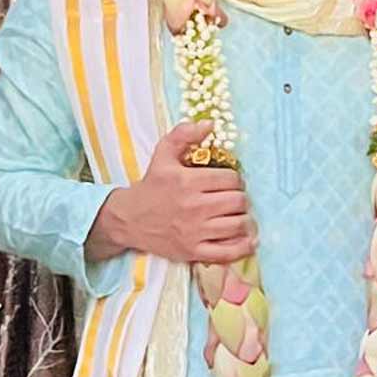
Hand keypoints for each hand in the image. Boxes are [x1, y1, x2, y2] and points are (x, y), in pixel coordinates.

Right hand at [88, 120, 257, 265]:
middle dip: (240, 199)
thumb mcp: (162, 154)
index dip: (235, 180)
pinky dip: (243, 247)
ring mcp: (195, 231)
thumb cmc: (151, 186)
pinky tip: (248, 240)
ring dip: (244, 220)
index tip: (230, 184)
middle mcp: (194, 207)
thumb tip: (210, 124)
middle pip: (238, 202)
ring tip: (239, 216)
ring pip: (238, 225)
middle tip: (234, 200)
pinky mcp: (193, 251)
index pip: (231, 180)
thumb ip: (184, 135)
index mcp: (188, 181)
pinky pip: (228, 252)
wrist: (129, 219)